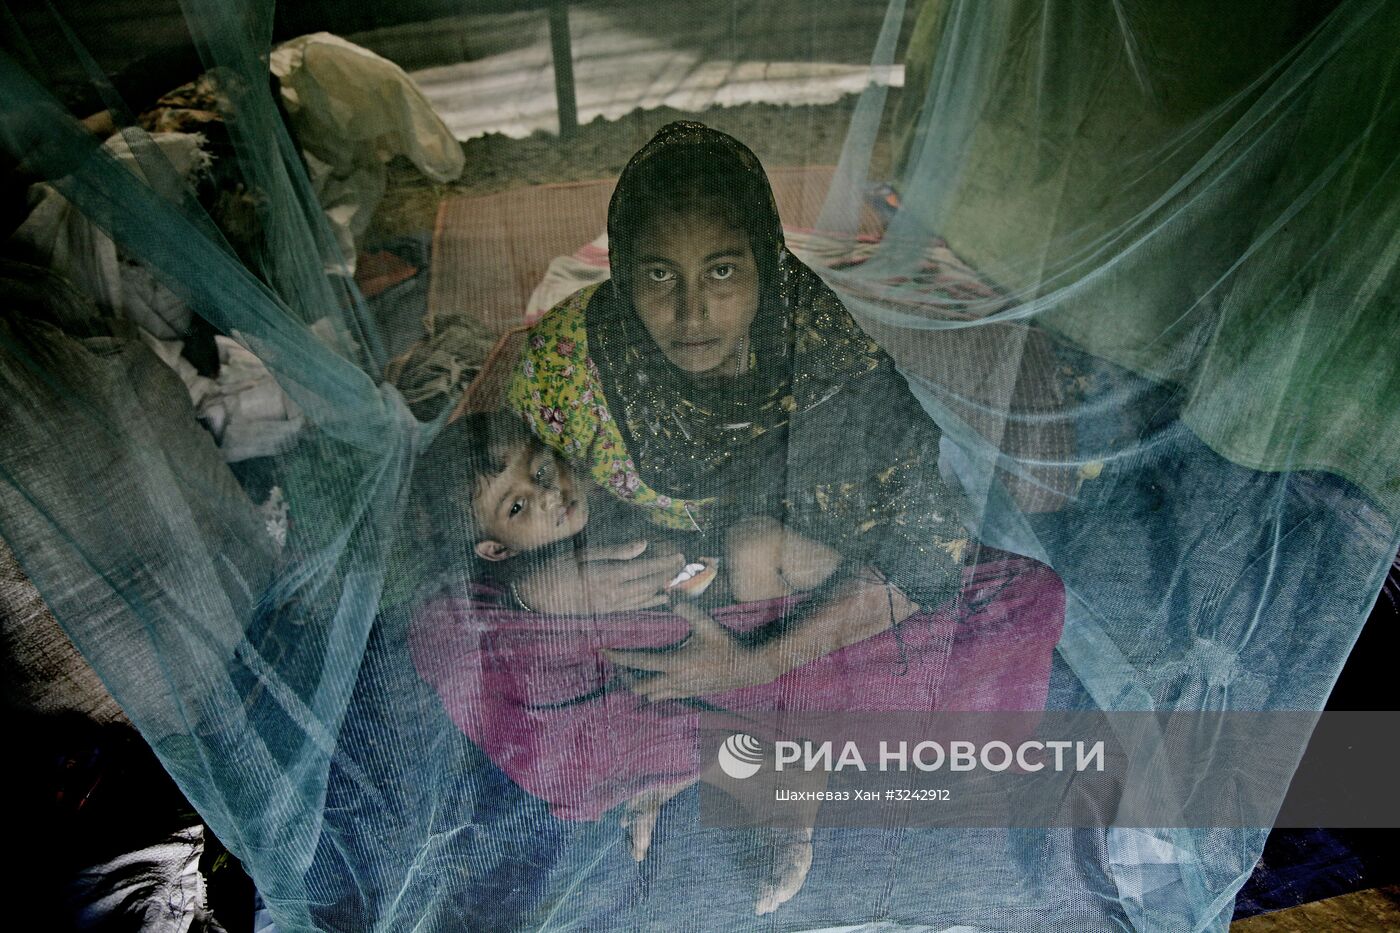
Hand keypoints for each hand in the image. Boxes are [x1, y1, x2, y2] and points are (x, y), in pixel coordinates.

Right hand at [510, 540, 684, 614]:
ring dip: (663, 589)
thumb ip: (615, 551)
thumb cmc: (555, 568)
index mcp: (607, 575)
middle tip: (684, 565)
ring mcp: (609, 606)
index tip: (679, 555)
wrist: (535, 596)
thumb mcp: (583, 553)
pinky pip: (633, 609)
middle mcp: (612, 593)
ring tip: (678, 579)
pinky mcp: (605, 614)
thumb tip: (643, 545)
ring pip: (644, 598)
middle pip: (649, 584)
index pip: (645, 569)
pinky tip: (661, 599)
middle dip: (668, 575)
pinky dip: (650, 603)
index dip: (664, 563)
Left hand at [603, 602, 776, 698]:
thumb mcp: (706, 624)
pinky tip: (655, 679)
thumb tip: (669, 593)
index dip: (618, 657)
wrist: (747, 668)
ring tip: (632, 673)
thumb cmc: (726, 645)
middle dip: (625, 677)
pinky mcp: (690, 694)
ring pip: (652, 695)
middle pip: (639, 687)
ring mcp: (682, 691)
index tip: (604, 651)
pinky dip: (655, 690)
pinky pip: (665, 697)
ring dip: (639, 685)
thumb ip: (686, 609)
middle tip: (617, 665)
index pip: (638, 662)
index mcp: (674, 664)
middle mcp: (674, 681)